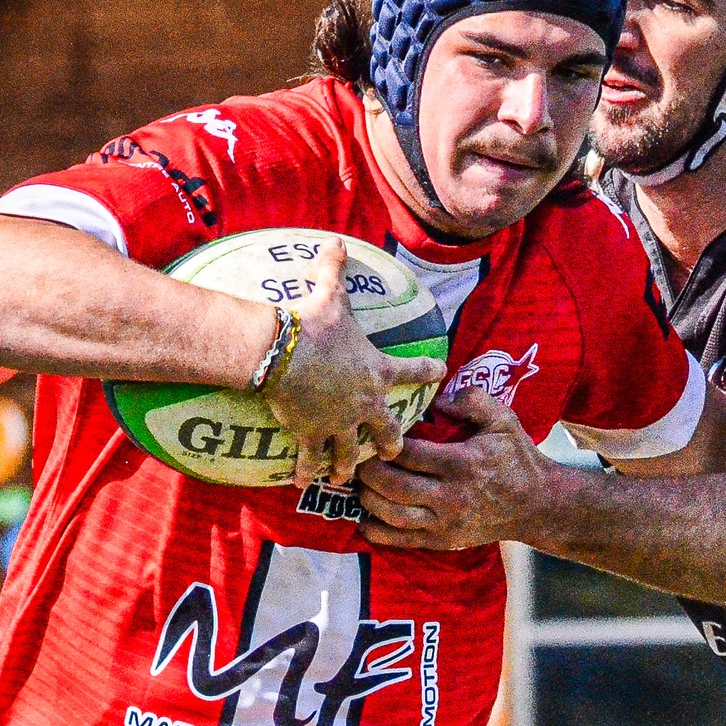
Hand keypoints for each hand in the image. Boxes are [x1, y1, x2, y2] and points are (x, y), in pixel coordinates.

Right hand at [264, 241, 445, 487]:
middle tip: (395, 450)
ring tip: (346, 478)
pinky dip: (305, 471)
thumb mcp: (331, 295)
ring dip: (349, 466)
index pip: (412, 370)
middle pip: (388, 430)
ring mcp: (340, 423)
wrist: (283, 351)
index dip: (428, 369)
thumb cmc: (313, 323)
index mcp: (377, 371)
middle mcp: (365, 403)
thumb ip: (335, 270)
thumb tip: (335, 241)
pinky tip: (302, 483)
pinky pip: (311, 459)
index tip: (442, 371)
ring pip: (352, 453)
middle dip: (394, 442)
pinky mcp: (312, 434)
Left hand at [358, 390, 566, 548]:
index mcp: (461, 462)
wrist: (536, 504)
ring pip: (394, 515)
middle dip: (369, 472)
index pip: (409, 454)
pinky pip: (403, 540)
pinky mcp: (443, 540)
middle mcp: (450, 496)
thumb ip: (471, 400)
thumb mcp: (503, 419)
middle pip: (394, 486)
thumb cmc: (516, 458)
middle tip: (357, 458)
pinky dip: (378, 532)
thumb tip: (436, 400)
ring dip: (369, 500)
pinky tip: (365, 520)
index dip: (385, 444)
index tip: (373, 434)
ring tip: (361, 484)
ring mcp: (445, 522)